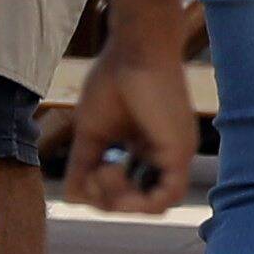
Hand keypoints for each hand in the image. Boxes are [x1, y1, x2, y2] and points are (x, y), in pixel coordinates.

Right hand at [70, 21, 203, 215]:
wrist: (134, 47)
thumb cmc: (113, 79)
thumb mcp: (91, 132)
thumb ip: (84, 166)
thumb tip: (73, 198)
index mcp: (147, 148)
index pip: (130, 191)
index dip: (103, 193)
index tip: (89, 168)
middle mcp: (165, 155)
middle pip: (140, 203)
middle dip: (109, 199)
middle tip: (96, 169)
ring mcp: (176, 154)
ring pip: (154, 206)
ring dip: (119, 200)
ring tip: (105, 167)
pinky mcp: (180, 151)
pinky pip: (166, 198)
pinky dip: (136, 199)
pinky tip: (114, 168)